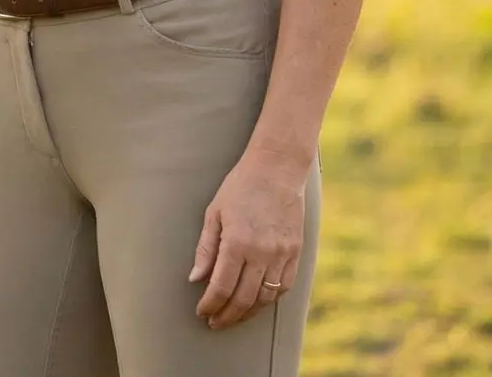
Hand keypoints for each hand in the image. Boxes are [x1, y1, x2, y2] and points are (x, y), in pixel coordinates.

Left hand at [189, 152, 307, 329]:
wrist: (277, 169)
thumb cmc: (241, 186)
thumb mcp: (215, 212)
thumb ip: (206, 248)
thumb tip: (195, 279)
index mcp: (237, 242)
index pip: (221, 288)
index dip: (210, 305)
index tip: (202, 312)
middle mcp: (261, 253)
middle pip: (243, 299)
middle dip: (226, 316)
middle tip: (214, 322)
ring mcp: (281, 255)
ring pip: (264, 299)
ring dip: (247, 313)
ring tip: (233, 316)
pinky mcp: (296, 253)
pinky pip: (283, 288)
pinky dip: (269, 300)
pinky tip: (257, 303)